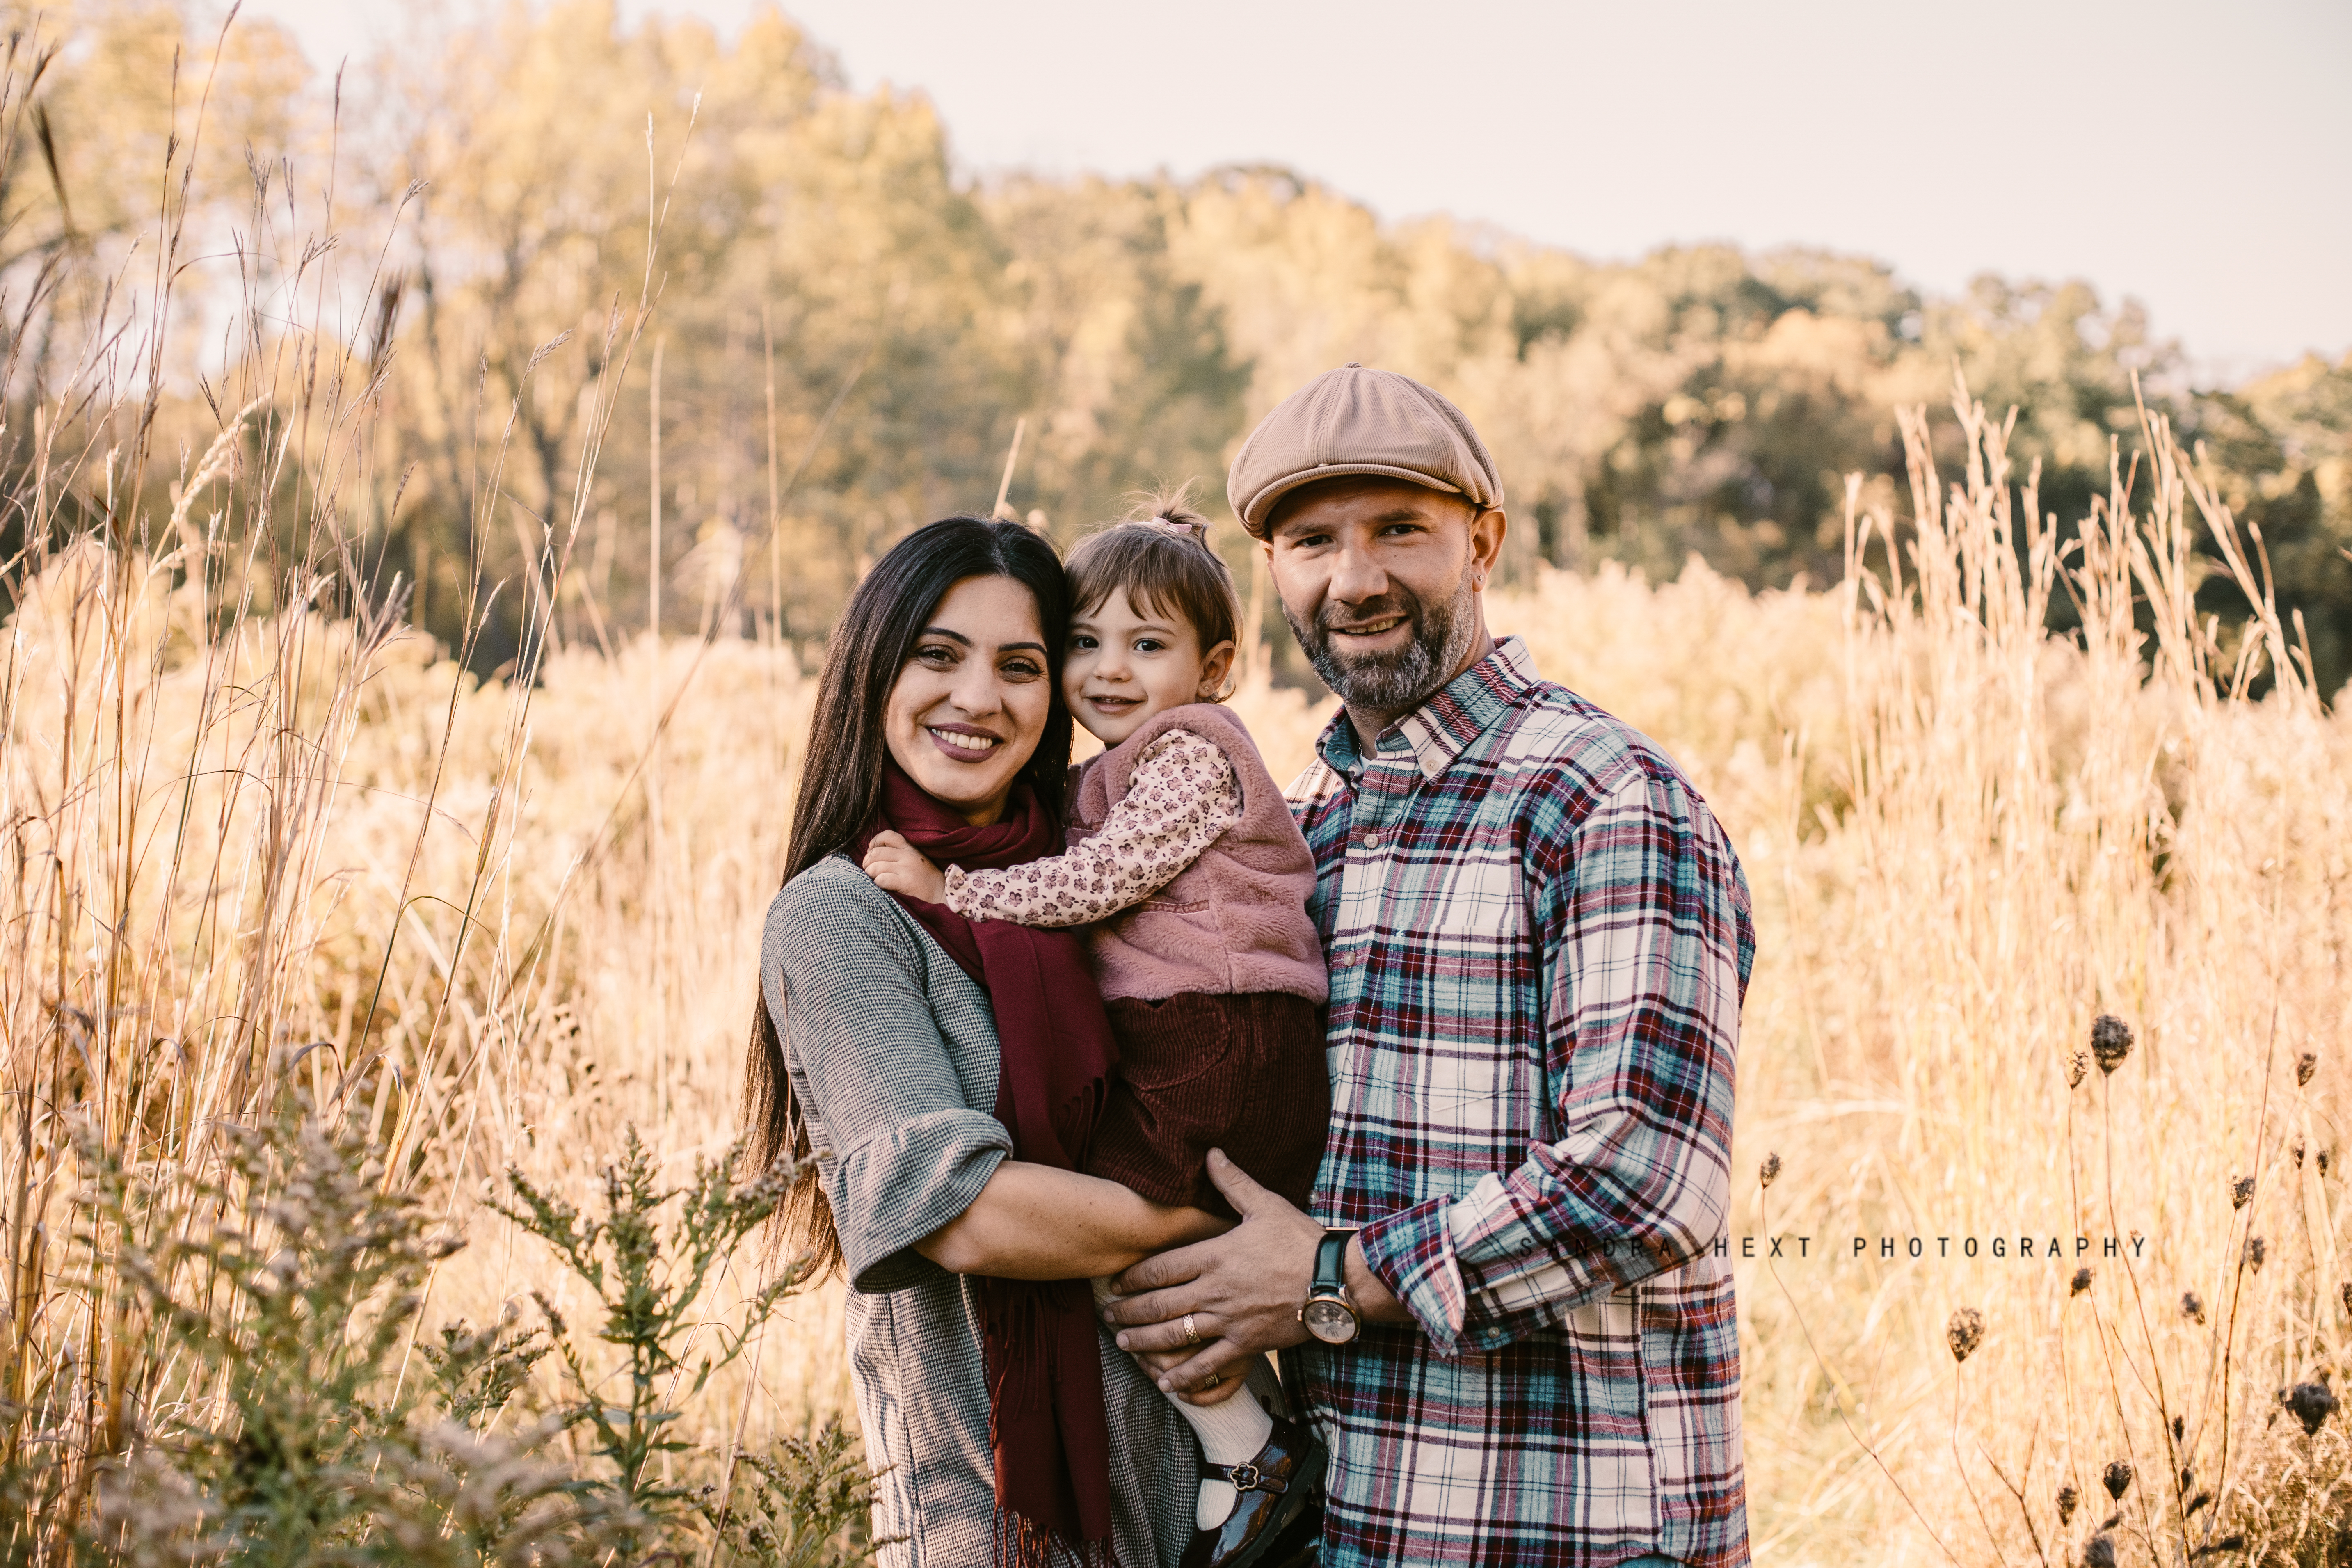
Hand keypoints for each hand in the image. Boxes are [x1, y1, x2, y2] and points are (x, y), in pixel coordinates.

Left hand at [862, 830, 946, 903]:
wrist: (941, 895)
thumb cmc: (924, 880)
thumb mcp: (914, 860)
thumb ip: (897, 854)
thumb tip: (871, 855)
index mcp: (909, 848)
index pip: (887, 835)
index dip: (875, 842)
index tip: (872, 853)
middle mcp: (908, 856)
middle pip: (876, 853)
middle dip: (867, 864)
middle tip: (870, 872)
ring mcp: (907, 868)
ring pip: (875, 867)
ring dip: (871, 876)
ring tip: (876, 881)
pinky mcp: (906, 882)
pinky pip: (881, 879)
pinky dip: (878, 884)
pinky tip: (884, 888)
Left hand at [1098, 1149, 1322, 1394]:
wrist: (1336, 1280)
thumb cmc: (1300, 1240)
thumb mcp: (1265, 1204)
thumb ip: (1232, 1181)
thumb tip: (1211, 1153)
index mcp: (1214, 1255)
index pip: (1160, 1268)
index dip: (1133, 1277)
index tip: (1116, 1283)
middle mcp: (1215, 1290)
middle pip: (1159, 1305)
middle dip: (1129, 1313)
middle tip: (1108, 1317)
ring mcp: (1229, 1321)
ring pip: (1175, 1336)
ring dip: (1145, 1343)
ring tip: (1125, 1345)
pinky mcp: (1247, 1345)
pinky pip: (1209, 1364)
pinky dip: (1185, 1376)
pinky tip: (1167, 1385)